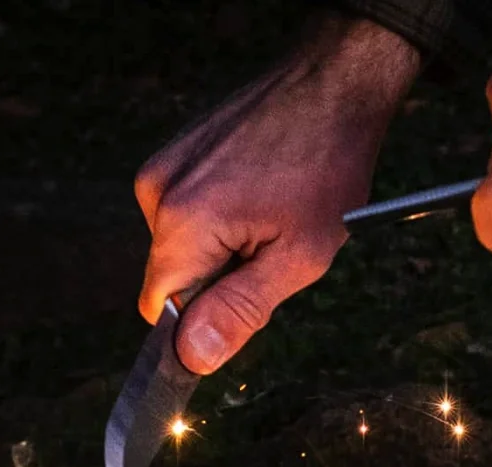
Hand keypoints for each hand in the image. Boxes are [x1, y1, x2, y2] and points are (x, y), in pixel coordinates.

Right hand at [135, 15, 419, 373]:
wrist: (333, 85)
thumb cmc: (327, 169)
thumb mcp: (298, 257)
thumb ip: (239, 311)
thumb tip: (191, 357)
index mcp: (184, 223)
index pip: (159, 309)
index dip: (197, 324)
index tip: (241, 311)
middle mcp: (157, 193)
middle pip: (173, 277)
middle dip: (219, 280)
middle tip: (273, 247)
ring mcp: (163, 167)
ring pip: (182, 247)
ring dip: (223, 248)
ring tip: (271, 213)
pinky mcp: (174, 152)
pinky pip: (186, 213)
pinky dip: (219, 217)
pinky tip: (258, 192)